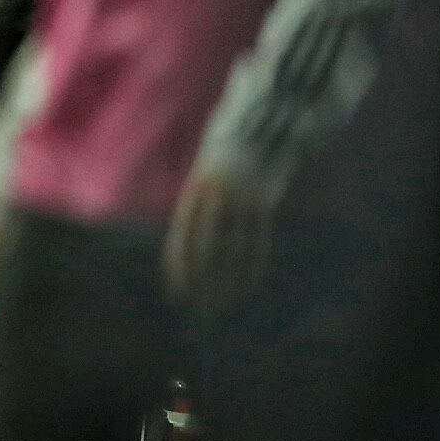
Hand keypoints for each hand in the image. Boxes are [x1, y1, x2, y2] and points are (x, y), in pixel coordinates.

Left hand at [163, 170, 275, 308]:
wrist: (251, 135)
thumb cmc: (220, 167)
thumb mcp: (201, 186)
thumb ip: (195, 216)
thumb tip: (186, 253)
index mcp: (193, 195)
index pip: (182, 238)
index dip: (178, 267)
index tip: (175, 291)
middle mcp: (214, 199)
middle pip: (205, 247)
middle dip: (201, 279)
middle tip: (198, 305)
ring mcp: (240, 200)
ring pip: (233, 249)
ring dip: (227, 278)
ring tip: (222, 302)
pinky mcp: (263, 203)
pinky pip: (257, 242)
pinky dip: (251, 266)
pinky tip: (246, 285)